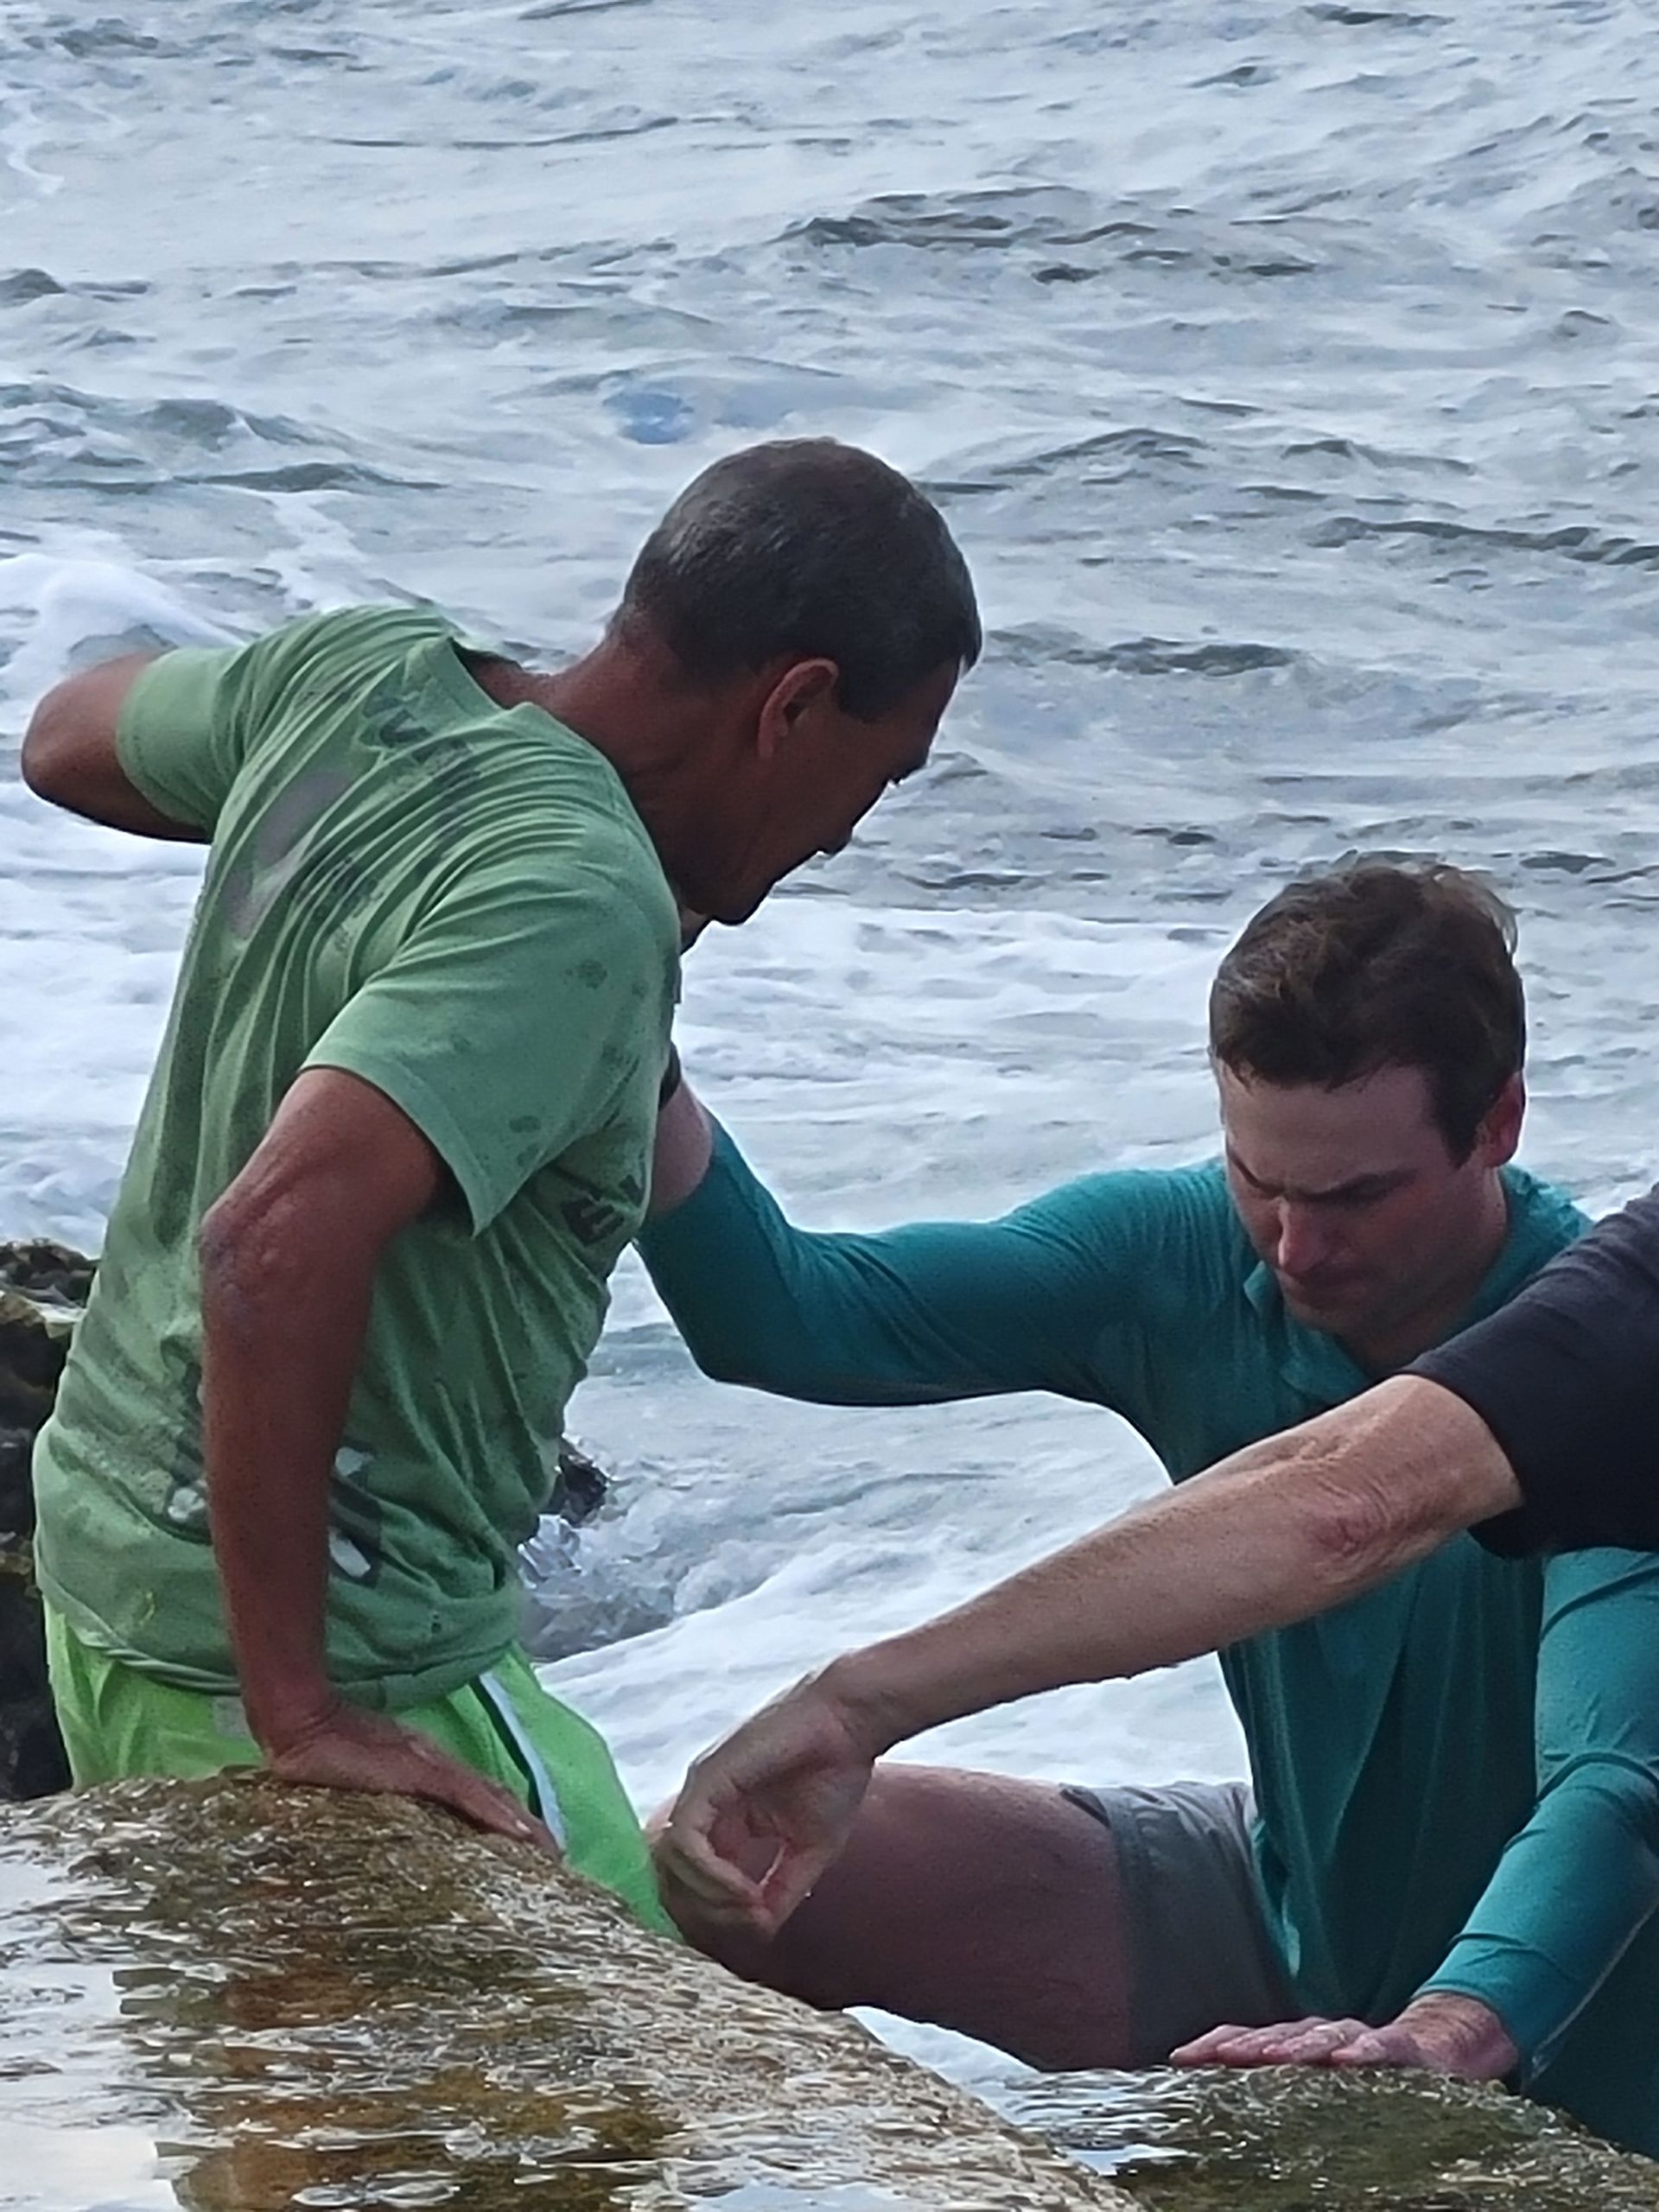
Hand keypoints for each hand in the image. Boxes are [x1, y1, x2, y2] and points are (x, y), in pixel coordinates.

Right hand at [262, 1697, 559, 1853]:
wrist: (301, 1724)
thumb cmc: (322, 1756)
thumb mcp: (358, 1787)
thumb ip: (379, 1803)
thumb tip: (392, 1834)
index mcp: (424, 1770)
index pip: (475, 1798)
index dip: (505, 1819)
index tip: (530, 1847)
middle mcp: (436, 1766)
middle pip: (493, 1799)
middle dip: (525, 1829)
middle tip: (554, 1857)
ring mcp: (429, 1767)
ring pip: (489, 1799)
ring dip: (521, 1826)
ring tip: (547, 1852)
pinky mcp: (418, 1771)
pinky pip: (465, 1795)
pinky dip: (493, 1813)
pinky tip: (516, 1832)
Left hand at [653, 1672, 881, 1935]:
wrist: (849, 1723)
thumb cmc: (834, 1773)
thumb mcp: (808, 1850)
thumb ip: (781, 1890)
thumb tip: (760, 1933)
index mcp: (723, 1821)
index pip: (690, 1882)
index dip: (715, 1915)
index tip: (758, 1926)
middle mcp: (702, 1806)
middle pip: (671, 1878)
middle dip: (707, 1914)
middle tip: (750, 1923)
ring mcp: (699, 1790)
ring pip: (670, 1864)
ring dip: (709, 1900)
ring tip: (751, 1908)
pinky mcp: (705, 1779)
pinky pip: (685, 1841)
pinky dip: (711, 1876)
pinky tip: (745, 1889)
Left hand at [1172, 1992, 1517, 2080]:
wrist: (1441, 2050)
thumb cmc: (1369, 2075)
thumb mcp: (1320, 2085)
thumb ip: (1280, 2093)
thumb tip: (1222, 2106)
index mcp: (1297, 2044)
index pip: (1248, 2039)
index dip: (1213, 2045)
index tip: (1178, 2059)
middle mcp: (1322, 2035)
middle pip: (1276, 2036)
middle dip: (1244, 2045)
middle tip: (1217, 2056)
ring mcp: (1359, 2038)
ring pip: (1322, 2038)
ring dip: (1294, 2047)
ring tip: (1270, 2058)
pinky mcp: (1401, 2049)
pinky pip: (1382, 2046)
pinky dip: (1365, 2051)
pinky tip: (1349, 2060)